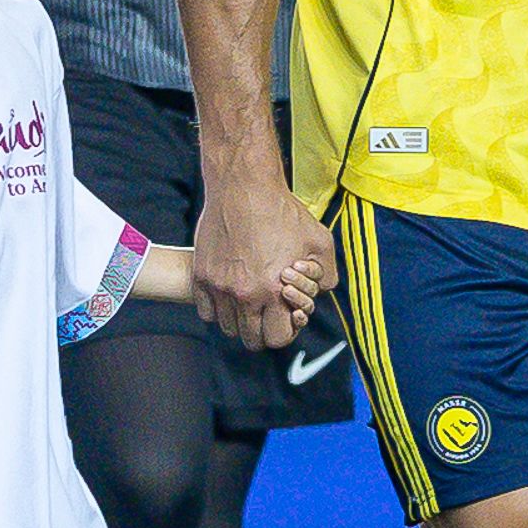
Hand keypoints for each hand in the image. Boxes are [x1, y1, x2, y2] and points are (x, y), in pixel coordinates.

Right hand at [192, 174, 333, 348]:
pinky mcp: (201, 276)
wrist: (244, 187)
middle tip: (267, 313)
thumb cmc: (283, 212)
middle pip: (251, 339)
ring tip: (249, 301)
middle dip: (263, 330)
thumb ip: (326, 275)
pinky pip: (206, 312)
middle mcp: (245, 294)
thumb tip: (321, 293)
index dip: (284, 331)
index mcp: (274, 291)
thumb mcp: (320, 241)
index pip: (277, 338)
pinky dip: (217, 308)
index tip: (285, 319)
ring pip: (227, 327)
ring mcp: (219, 286)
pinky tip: (229, 292)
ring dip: (240, 320)